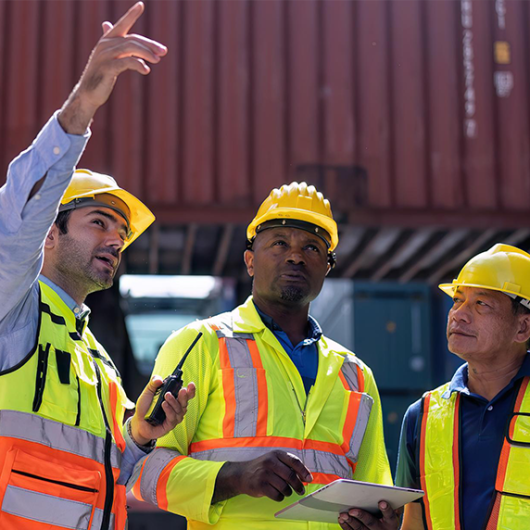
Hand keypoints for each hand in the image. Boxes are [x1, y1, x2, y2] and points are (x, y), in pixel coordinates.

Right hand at [59, 1, 166, 133]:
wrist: (88, 93)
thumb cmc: (100, 74)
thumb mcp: (107, 56)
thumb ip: (112, 42)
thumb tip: (107, 24)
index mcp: (107, 40)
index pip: (122, 24)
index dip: (131, 14)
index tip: (141, 5)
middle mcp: (106, 45)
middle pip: (132, 39)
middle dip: (150, 44)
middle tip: (164, 51)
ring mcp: (105, 56)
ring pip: (130, 48)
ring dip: (147, 53)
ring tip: (157, 60)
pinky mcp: (107, 68)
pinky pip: (126, 62)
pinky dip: (138, 64)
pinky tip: (146, 70)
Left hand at [129, 375, 195, 445]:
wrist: (138, 422)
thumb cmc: (145, 407)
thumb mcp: (147, 392)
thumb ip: (153, 383)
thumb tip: (159, 379)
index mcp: (174, 398)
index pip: (186, 394)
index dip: (190, 390)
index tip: (191, 384)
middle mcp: (176, 407)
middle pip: (185, 402)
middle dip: (185, 396)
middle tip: (182, 391)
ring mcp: (174, 417)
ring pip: (179, 409)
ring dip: (174, 402)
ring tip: (167, 396)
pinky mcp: (170, 425)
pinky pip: (172, 417)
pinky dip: (169, 410)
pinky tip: (164, 405)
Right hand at [213, 450, 312, 503]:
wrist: (242, 474)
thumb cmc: (263, 468)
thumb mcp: (274, 461)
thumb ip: (289, 466)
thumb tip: (306, 477)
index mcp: (276, 454)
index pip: (294, 461)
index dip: (304, 471)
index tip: (309, 479)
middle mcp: (270, 462)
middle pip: (290, 476)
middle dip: (298, 485)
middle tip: (301, 490)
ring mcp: (264, 474)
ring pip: (285, 487)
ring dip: (288, 492)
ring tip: (285, 491)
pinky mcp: (260, 485)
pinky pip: (277, 495)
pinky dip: (280, 497)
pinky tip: (276, 494)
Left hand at [338, 501, 400, 529]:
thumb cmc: (386, 518)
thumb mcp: (392, 512)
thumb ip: (390, 503)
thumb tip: (388, 491)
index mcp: (391, 522)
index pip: (390, 515)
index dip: (386, 509)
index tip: (381, 502)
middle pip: (371, 523)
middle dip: (361, 516)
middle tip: (351, 510)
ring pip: (360, 529)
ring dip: (350, 521)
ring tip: (343, 514)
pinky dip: (346, 526)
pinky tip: (341, 519)